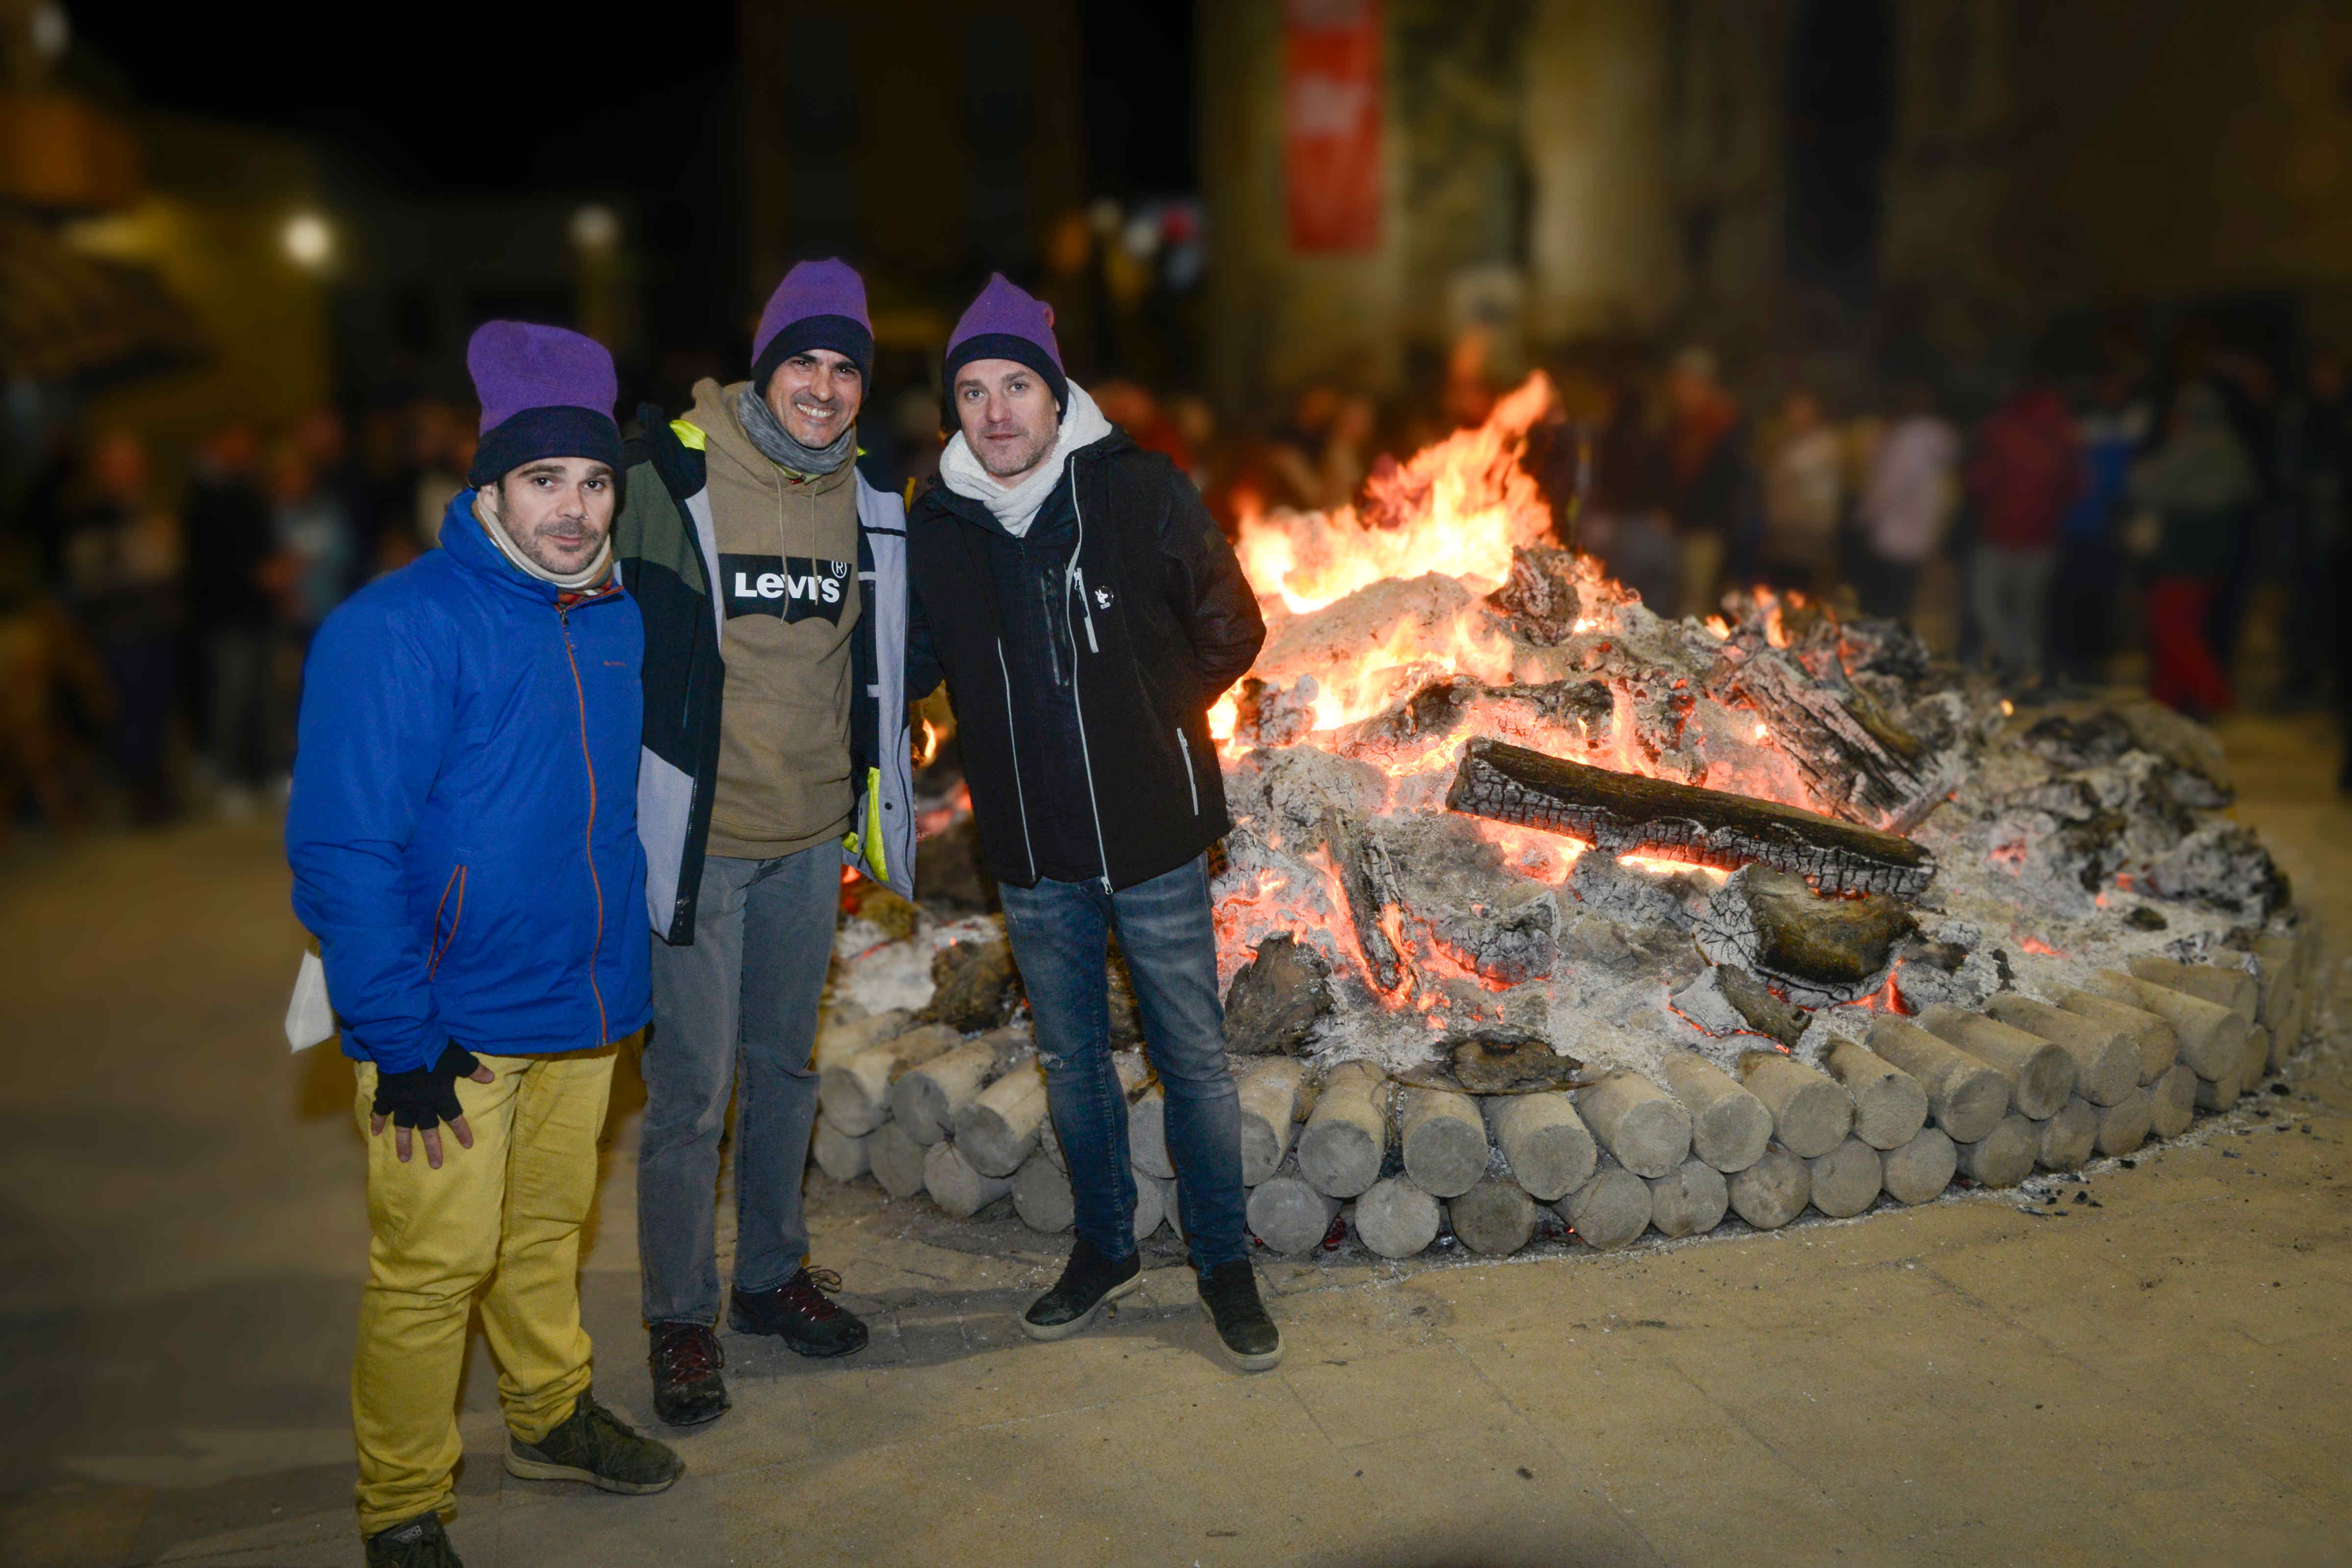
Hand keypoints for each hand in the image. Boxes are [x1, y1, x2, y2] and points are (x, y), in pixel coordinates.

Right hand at [370, 1042, 496, 1168]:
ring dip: (404, 1142)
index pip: (454, 1117)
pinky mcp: (386, 1094)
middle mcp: (421, 1103)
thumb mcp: (459, 1058)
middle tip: (435, 1165)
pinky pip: (380, 1111)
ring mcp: (402, 1101)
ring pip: (403, 1126)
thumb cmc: (434, 1050)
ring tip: (404, 1159)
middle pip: (428, 1128)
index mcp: (440, 1096)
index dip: (461, 1131)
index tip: (467, 1145)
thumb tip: (491, 1077)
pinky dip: (376, 1121)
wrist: (404, 1043)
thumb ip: (474, 1069)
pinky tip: (374, 1133)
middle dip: (433, 1147)